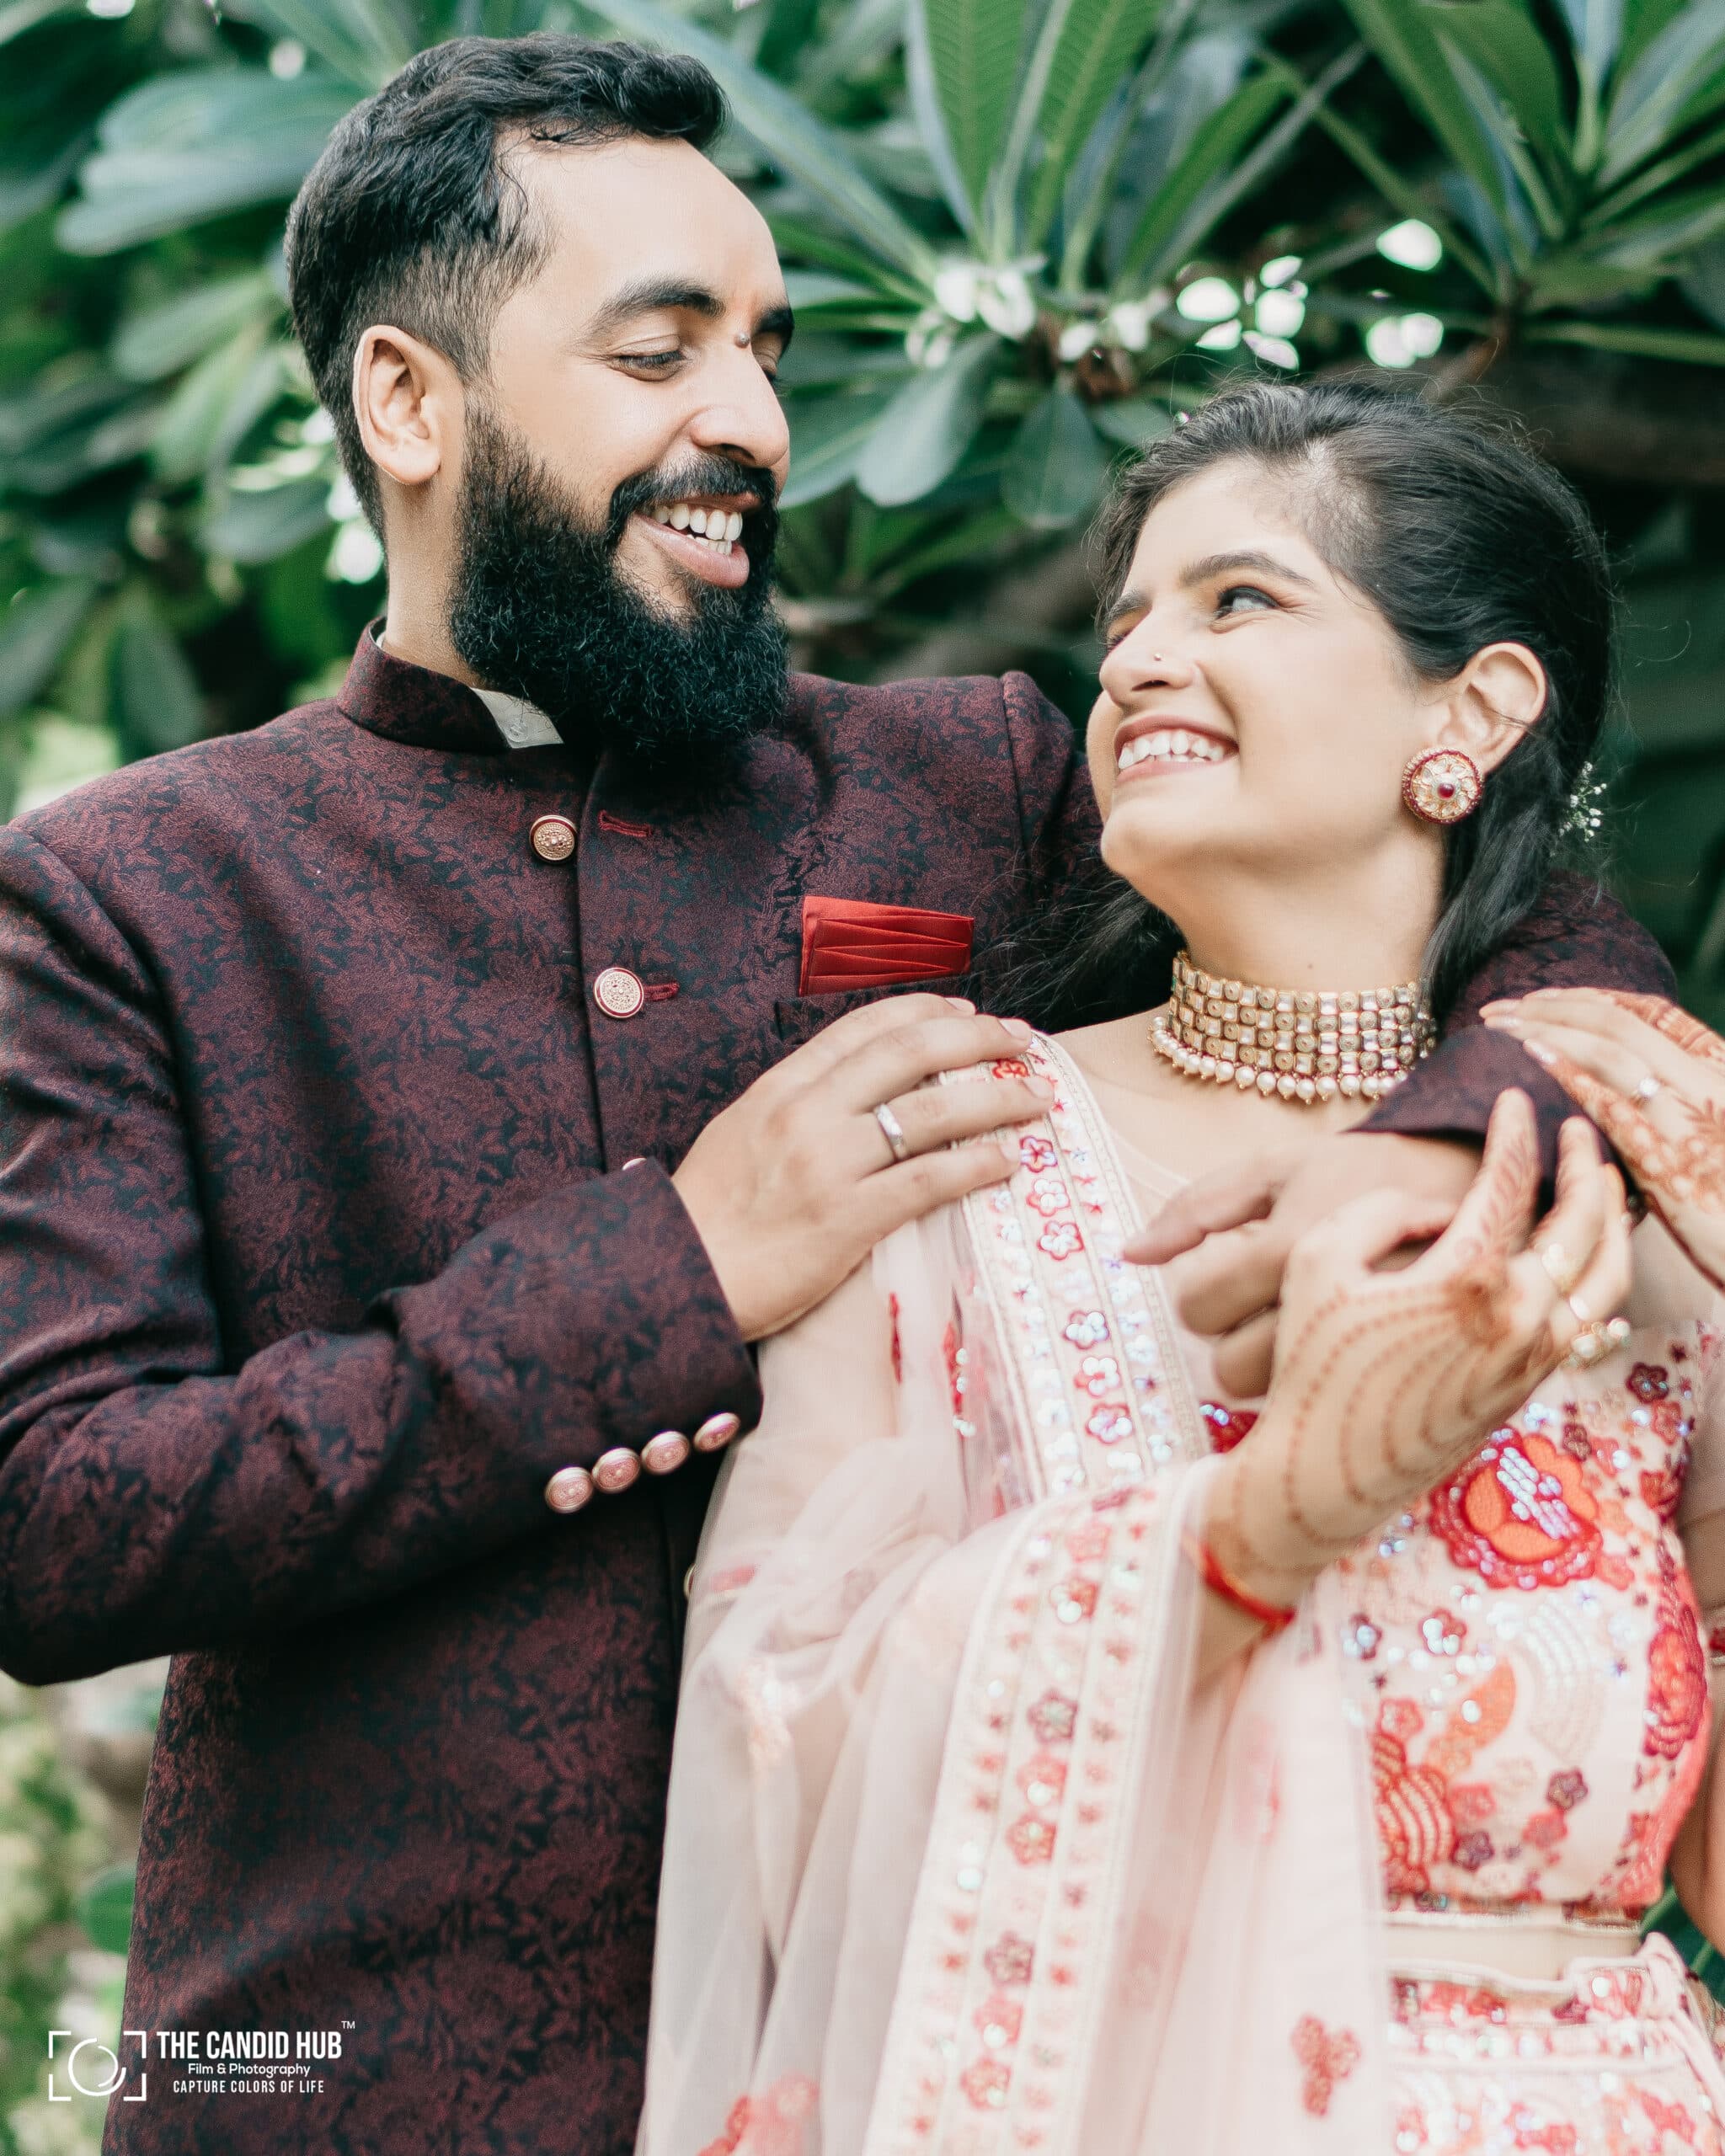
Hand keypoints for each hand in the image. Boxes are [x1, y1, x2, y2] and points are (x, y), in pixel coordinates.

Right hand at [674, 994, 1049, 1341]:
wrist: (674, 1279)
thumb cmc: (705, 1217)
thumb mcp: (738, 1136)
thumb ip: (791, 1109)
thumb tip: (844, 1093)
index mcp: (780, 1087)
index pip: (865, 1028)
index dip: (926, 1012)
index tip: (966, 1012)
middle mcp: (808, 1113)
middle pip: (911, 1051)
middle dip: (977, 1039)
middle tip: (1020, 1041)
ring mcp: (830, 1163)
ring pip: (933, 1110)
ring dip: (997, 1098)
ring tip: (1037, 1098)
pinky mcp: (848, 1218)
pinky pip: (929, 1180)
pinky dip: (978, 1163)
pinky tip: (1009, 1160)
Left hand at [1128, 1132, 1480, 1395]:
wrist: (1484, 1187)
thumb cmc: (1366, 1171)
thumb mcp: (1280, 1167)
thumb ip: (1199, 1207)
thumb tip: (1131, 1254)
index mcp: (1293, 1250)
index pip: (1197, 1309)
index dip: (1199, 1295)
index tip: (1226, 1276)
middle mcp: (1332, 1307)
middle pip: (1230, 1370)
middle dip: (1235, 1336)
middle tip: (1264, 1302)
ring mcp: (1374, 1349)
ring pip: (1277, 1400)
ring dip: (1277, 1366)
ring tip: (1304, 1321)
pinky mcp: (1407, 1377)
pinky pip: (1329, 1404)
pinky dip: (1322, 1380)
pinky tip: (1341, 1343)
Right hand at [1204, 1092, 1630, 1609]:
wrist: (1326, 1474)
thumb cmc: (1312, 1368)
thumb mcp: (1315, 1265)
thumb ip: (1379, 1214)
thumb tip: (1440, 1210)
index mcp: (1465, 1279)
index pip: (1510, 1184)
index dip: (1514, 1134)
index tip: (1514, 1099)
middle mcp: (1516, 1320)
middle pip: (1582, 1226)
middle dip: (1586, 1168)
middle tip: (1578, 1132)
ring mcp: (1528, 1361)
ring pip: (1604, 1282)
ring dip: (1612, 1226)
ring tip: (1605, 1190)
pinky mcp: (1525, 1393)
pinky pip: (1590, 1332)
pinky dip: (1604, 1289)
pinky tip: (1598, 1273)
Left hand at [1484, 987, 1724, 1292]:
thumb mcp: (1712, 1136)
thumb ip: (1675, 1104)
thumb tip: (1623, 1088)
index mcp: (1718, 1068)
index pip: (1650, 1012)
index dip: (1589, 998)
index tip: (1539, 997)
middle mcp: (1708, 1079)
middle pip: (1620, 1021)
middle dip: (1552, 1007)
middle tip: (1499, 1008)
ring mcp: (1691, 1114)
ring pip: (1612, 1047)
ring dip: (1548, 1028)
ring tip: (1498, 1027)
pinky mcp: (1669, 1157)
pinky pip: (1614, 1100)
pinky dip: (1571, 1071)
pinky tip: (1534, 1056)